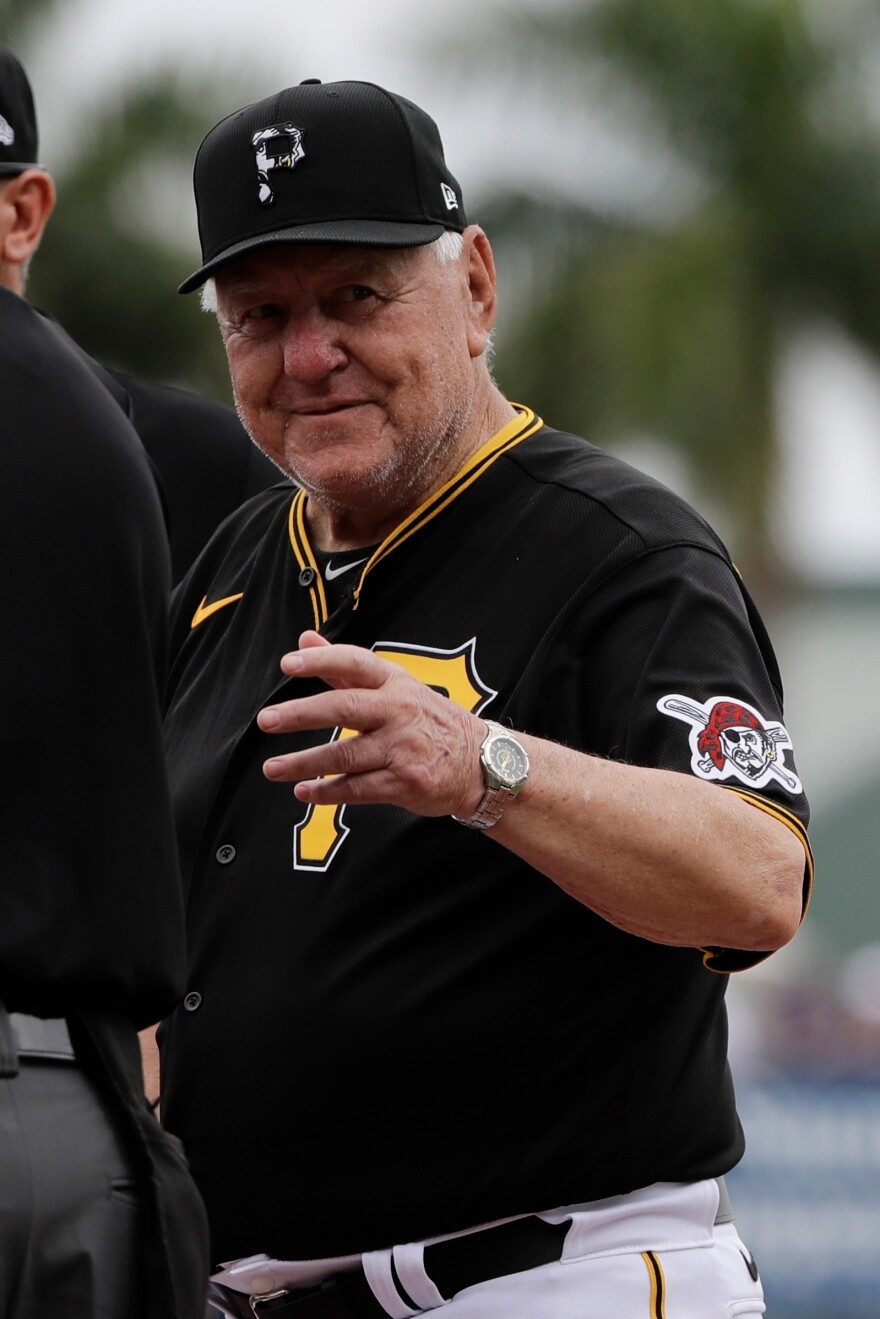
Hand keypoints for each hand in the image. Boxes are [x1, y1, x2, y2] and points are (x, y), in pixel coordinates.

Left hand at [256, 631, 485, 817]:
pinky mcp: (405, 783)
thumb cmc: (428, 720)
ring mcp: (403, 748)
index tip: (289, 663)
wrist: (480, 763)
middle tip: (267, 720)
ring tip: (272, 768)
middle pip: (345, 709)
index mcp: (395, 683)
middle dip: (302, 714)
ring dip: (304, 762)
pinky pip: (358, 789)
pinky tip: (305, 791)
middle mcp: (399, 712)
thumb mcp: (396, 685)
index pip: (355, 664)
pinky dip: (328, 792)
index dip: (322, 661)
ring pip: (345, 755)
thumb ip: (345, 668)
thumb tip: (304, 641)